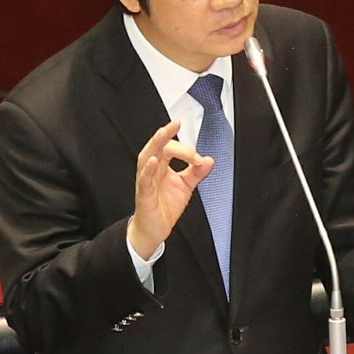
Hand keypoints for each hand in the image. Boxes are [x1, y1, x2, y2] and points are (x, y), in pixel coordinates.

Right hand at [127, 120, 213, 259]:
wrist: (154, 230)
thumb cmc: (165, 206)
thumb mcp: (185, 186)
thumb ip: (197, 172)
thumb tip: (209, 160)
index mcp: (161, 166)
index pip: (169, 148)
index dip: (186, 150)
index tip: (199, 159)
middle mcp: (152, 170)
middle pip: (156, 147)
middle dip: (165, 134)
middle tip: (176, 123)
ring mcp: (146, 181)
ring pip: (146, 158)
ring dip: (155, 144)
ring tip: (163, 133)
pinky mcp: (144, 195)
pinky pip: (144, 180)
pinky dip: (147, 170)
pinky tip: (153, 161)